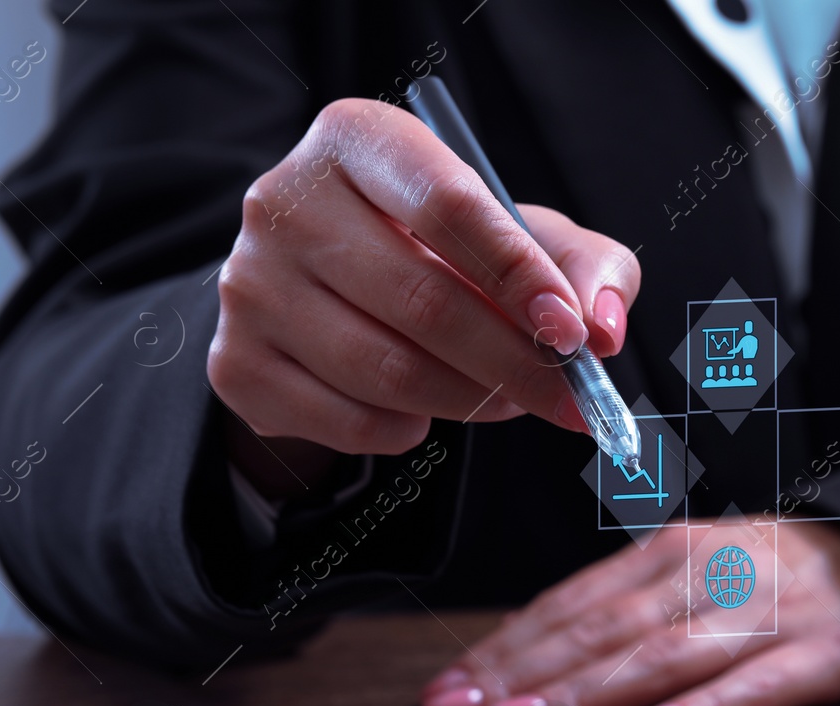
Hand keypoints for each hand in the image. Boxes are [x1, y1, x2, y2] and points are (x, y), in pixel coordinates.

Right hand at [208, 97, 639, 490]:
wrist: (330, 294)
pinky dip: (408, 431)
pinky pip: (350, 423)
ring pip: (387, 372)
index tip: (574, 335)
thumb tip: (603, 328)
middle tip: (570, 400)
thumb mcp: (523, 235)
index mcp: (358, 140)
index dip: (521, 277)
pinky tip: (423, 409)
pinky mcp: (235, 363)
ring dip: (470, 401)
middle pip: (422, 301)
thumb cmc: (446, 253)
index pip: (448, 206)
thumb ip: (583, 266)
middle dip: (515, 364)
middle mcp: (284, 201)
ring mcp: (249, 286)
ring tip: (504, 397)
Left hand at [419, 522, 839, 705]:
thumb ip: (629, 604)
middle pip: (603, 629)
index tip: (450, 689)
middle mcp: (713, 574)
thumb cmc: (787, 571)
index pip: (573, 603)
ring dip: (589, 690)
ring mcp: (769, 611)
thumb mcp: (703, 566)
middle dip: (523, 674)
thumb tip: (534, 653)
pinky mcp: (825, 652)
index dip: (506, 648)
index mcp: (676, 552)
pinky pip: (761, 683)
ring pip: (664, 654)